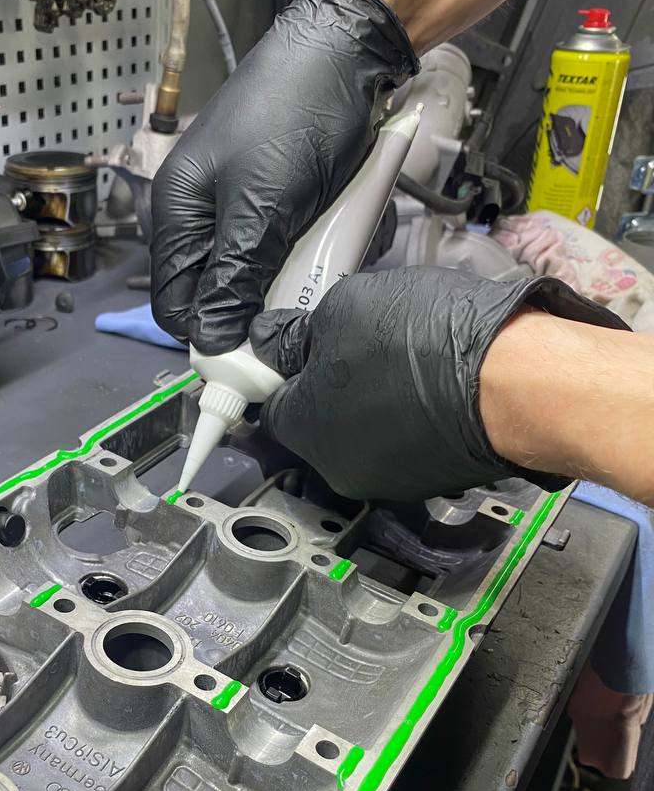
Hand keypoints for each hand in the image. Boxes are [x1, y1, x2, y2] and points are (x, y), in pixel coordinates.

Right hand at [150, 0, 417, 354]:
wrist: (351, 45)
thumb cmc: (296, 111)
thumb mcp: (262, 208)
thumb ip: (234, 280)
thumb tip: (212, 342)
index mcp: (179, 215)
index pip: (177, 306)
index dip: (212, 337)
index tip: (258, 355)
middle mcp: (206, 216)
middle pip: (229, 296)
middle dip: (274, 297)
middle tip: (312, 284)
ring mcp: (249, 208)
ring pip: (274, 275)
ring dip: (314, 267)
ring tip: (343, 235)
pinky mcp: (289, 201)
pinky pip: (304, 246)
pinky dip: (333, 241)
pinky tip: (353, 217)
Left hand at [250, 266, 627, 500]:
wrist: (518, 382)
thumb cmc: (426, 343)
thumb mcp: (342, 310)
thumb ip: (299, 333)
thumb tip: (276, 343)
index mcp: (304, 430)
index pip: (273, 403)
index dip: (286, 368)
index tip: (302, 344)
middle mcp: (340, 468)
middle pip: (320, 422)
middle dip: (335, 383)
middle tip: (361, 341)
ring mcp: (391, 480)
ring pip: (367, 432)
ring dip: (377, 398)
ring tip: (408, 357)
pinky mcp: (436, 479)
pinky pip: (409, 441)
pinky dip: (415, 414)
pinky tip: (437, 380)